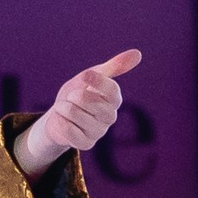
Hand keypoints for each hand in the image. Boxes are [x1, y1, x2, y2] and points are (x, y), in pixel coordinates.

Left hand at [13, 50, 140, 176]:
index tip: (85, 75)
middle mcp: (110, 117)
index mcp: (114, 99)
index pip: (112, 90)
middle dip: (73, 95)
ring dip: (63, 108)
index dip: (98, 81)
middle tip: (72, 97)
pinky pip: (68, 130)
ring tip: (65, 109)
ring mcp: (98, 132)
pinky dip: (60, 122)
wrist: (59, 115)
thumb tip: (138, 53)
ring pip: (74, 114)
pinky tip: (63, 122)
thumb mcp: (92, 76)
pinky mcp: (85, 144)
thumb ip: (114, 67)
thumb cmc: (78, 93)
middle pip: (88, 100)